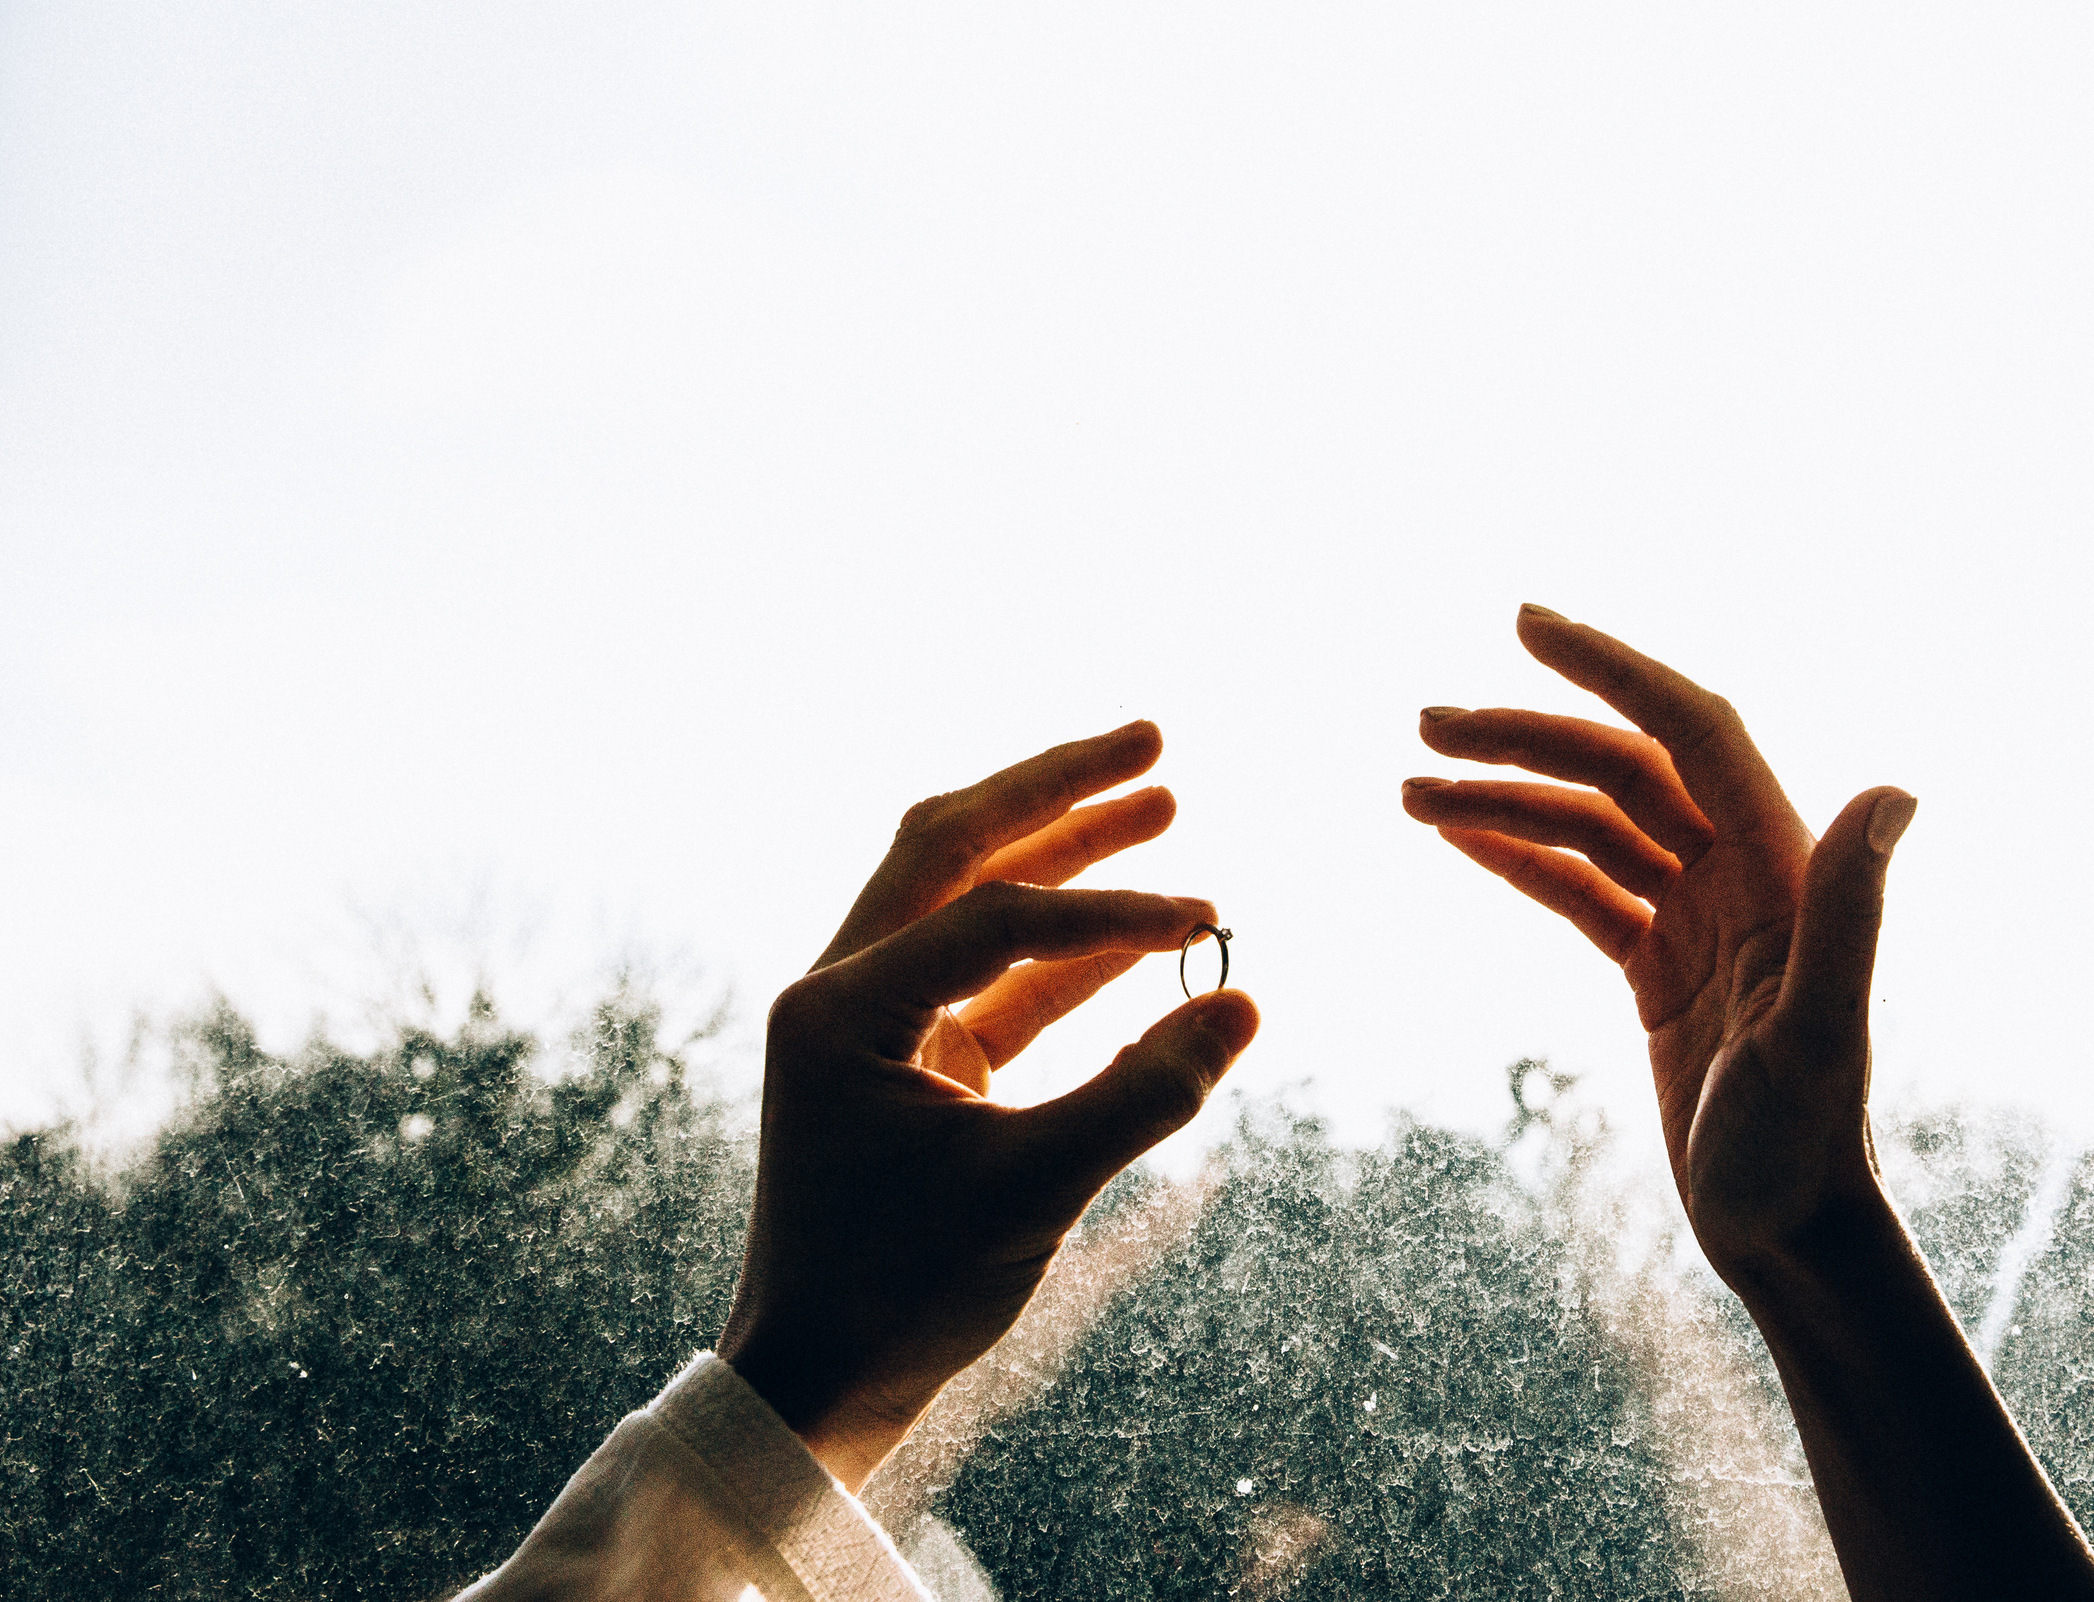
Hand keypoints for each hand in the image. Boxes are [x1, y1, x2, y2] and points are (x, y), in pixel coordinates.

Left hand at [717, 721, 1258, 1489]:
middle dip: (1055, 789)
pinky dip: (1069, 944)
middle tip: (1155, 738)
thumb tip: (1246, 1001)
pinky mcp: (912, 1063)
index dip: (1110, 908)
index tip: (1209, 918)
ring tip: (1163, 798)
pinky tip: (1149, 925)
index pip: (993, 915)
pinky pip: (996, 973)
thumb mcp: (1033, 1191)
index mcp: (840, 1007)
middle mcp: (843, 990)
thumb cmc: (899, 1291)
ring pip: (971, 896)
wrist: (817, 1385)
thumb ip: (1145, 1092)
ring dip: (1063, 848)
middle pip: (952, 844)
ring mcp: (875, 1022)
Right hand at [1400, 607, 1912, 1271]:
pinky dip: (1517, 857)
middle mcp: (1742, 874)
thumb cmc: (1807, 1147)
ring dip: (1505, 796)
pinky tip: (1456, 838)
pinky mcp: (1660, 969)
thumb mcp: (1821, 1030)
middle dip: (1524, 735)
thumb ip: (1849, 908)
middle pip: (1621, 767)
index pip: (1689, 729)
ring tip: (1409, 787)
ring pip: (1589, 824)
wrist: (1787, 1237)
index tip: (1523, 623)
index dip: (1611, 667)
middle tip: (1424, 723)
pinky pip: (1579, 889)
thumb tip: (1894, 791)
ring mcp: (1697, 919)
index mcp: (1781, 866)